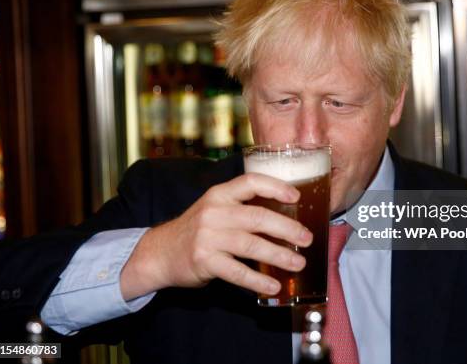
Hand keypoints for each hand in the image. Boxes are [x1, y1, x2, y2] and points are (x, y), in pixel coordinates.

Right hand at [120, 173, 312, 299]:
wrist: (160, 252)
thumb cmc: (197, 230)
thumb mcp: (215, 209)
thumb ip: (242, 208)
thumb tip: (285, 217)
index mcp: (219, 194)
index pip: (251, 182)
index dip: (275, 187)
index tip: (296, 198)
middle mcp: (214, 212)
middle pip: (258, 217)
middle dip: (287, 228)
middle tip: (307, 238)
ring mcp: (208, 237)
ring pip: (252, 245)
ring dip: (279, 255)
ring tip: (299, 263)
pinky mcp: (204, 261)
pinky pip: (237, 272)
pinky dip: (258, 280)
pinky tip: (273, 285)